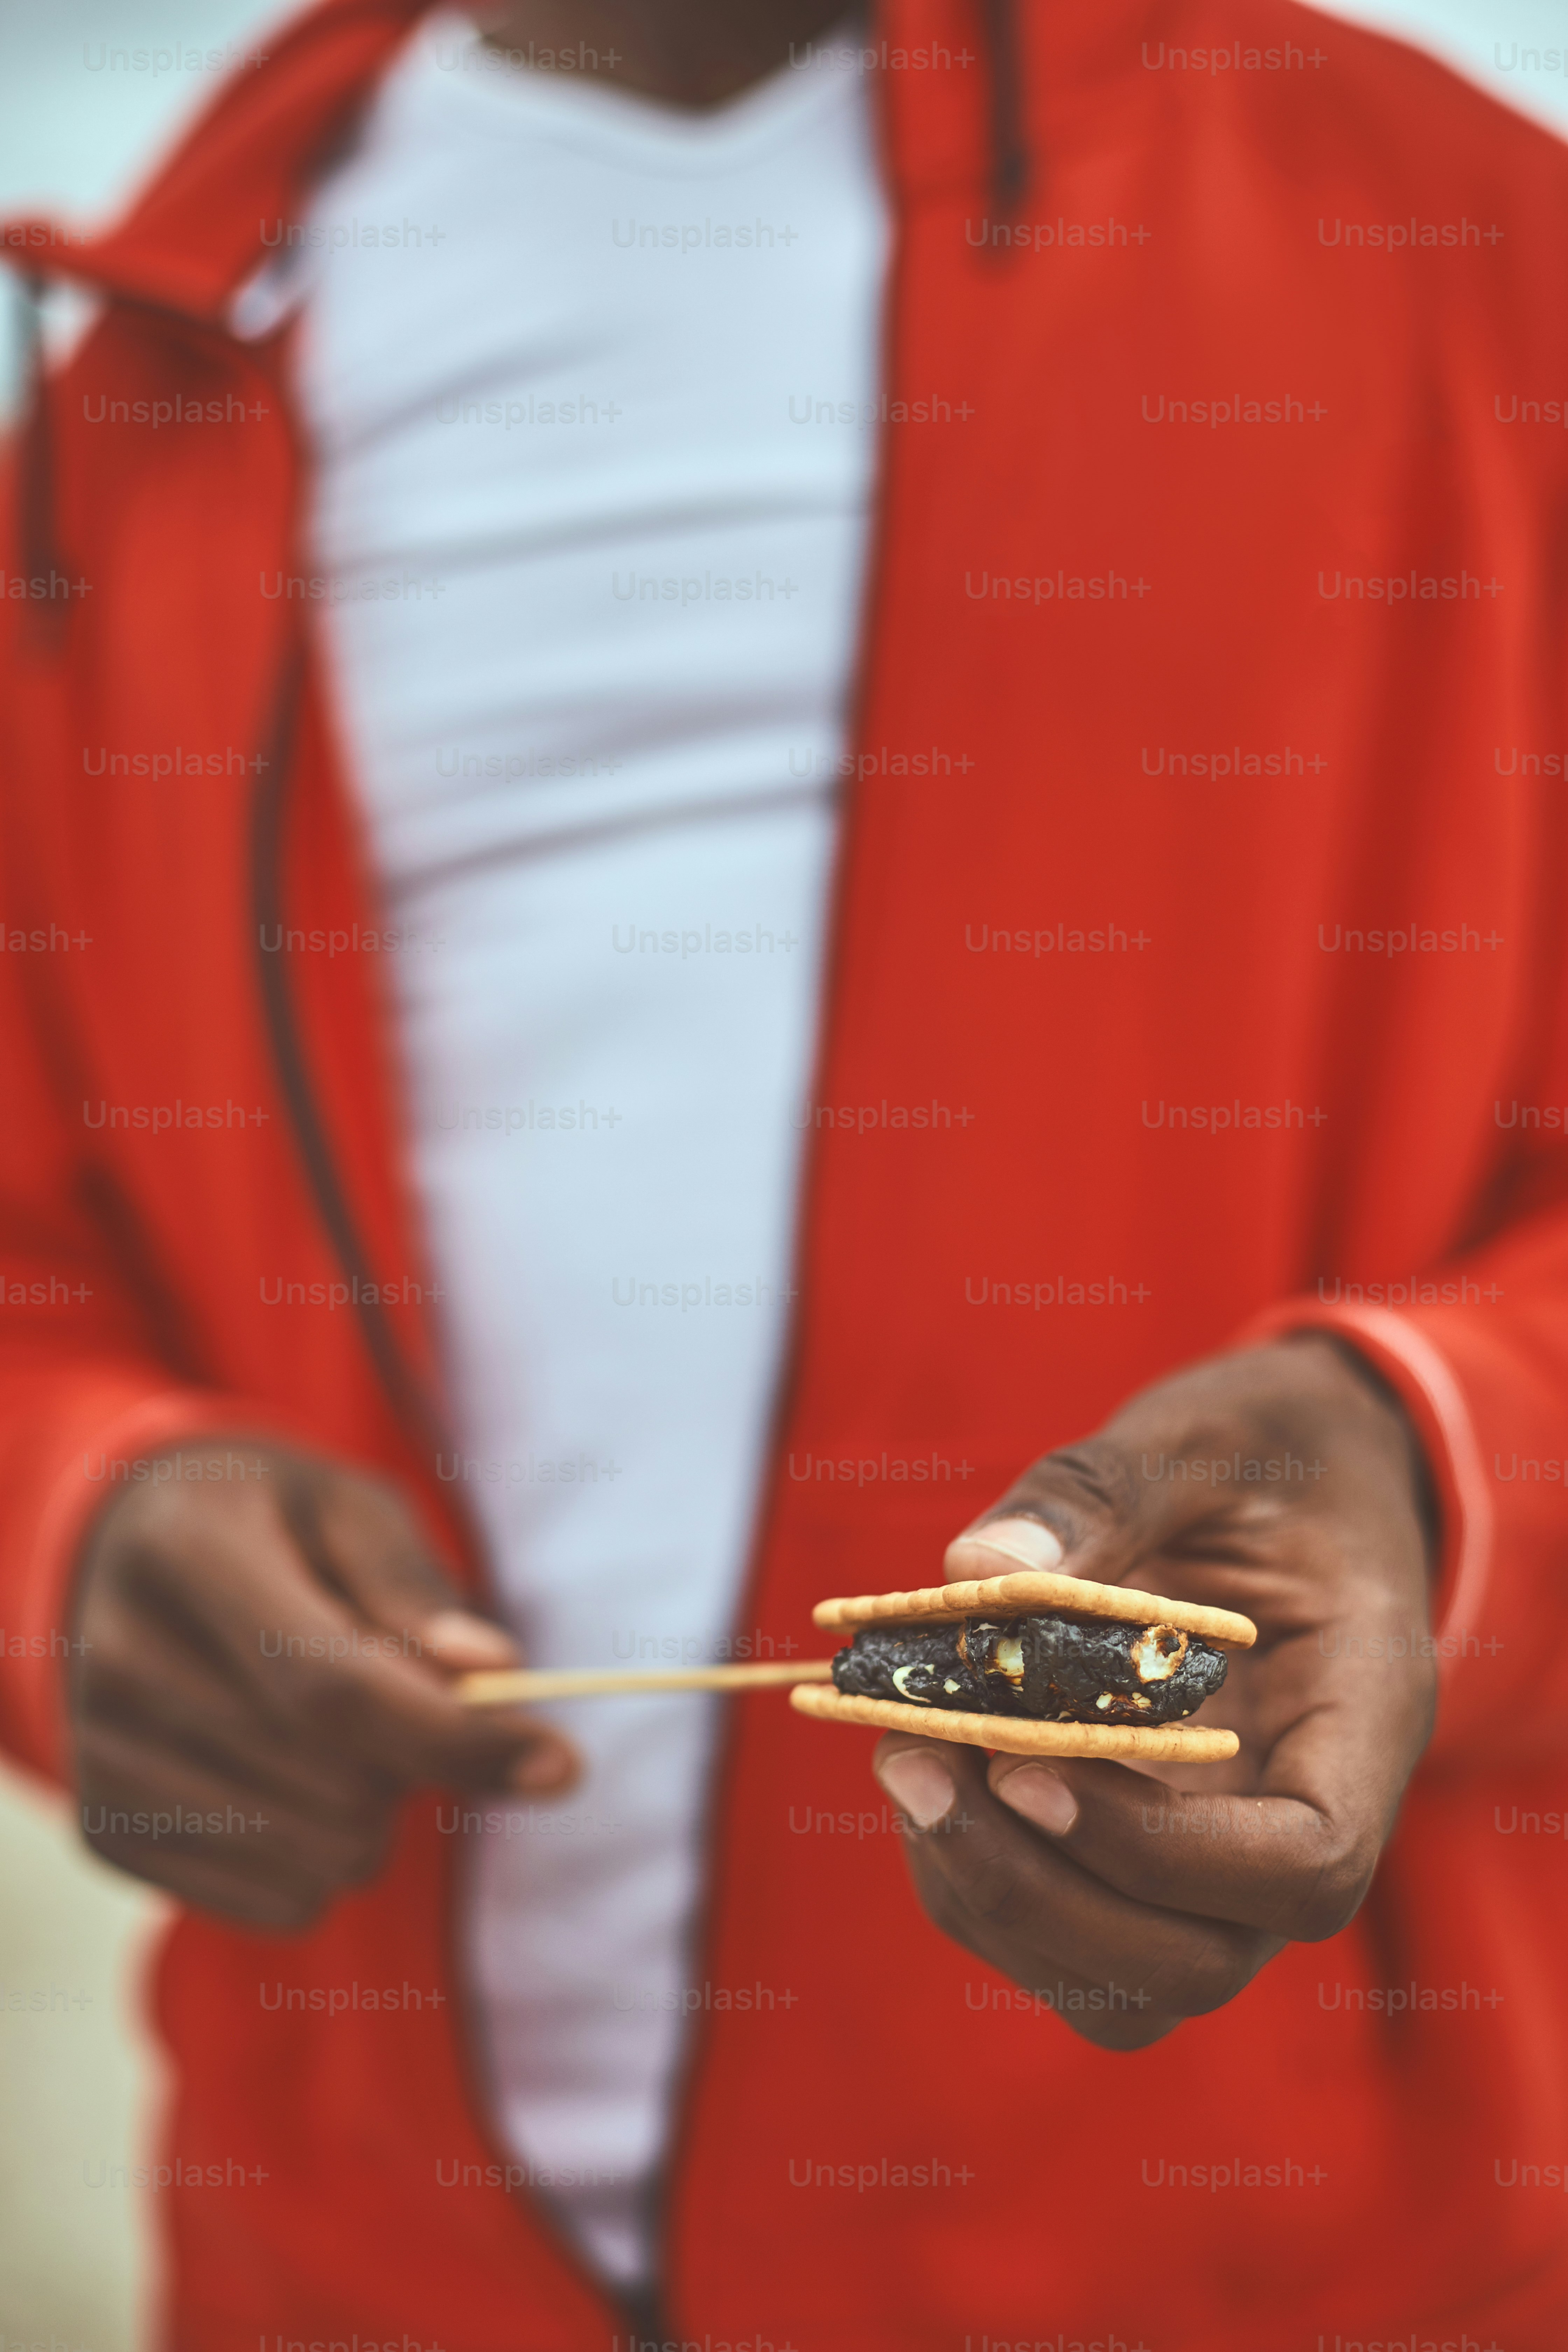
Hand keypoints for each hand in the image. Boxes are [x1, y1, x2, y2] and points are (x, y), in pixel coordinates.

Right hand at [69, 1440, 576, 1928]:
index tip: (562, 1764)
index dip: (457, 1737)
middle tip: (396, 1693)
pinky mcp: (107, 1834)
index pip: (331, 1685)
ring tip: (336, 1734)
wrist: (137, 1557)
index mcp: (185, 1552)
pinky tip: (290, 1781)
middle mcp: (121, 1661)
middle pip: (336, 1784)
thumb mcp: (351, 1511)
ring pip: (317, 1860)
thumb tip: (490, 1669)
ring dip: (373, 1815)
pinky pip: (279, 1905)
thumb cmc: (275, 1526)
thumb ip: (416, 1590)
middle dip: (415, 1757)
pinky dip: (322, 1861)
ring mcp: (102, 1758)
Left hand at [871, 1336, 1437, 2049]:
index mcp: (1361, 1719)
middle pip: (1194, 1962)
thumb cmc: (1271, 1449)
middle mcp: (1300, 1819)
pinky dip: (974, 1872)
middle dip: (1038, 1892)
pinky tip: (923, 1760)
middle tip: (918, 1762)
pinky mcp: (1146, 1857)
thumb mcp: (1199, 1439)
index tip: (1028, 1762)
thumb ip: (1100, 1494)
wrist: (1300, 1475)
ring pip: (1120, 1982)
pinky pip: (1065, 1933)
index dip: (1158, 1851)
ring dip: (990, 1895)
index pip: (1305, 1866)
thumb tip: (974, 1566)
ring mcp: (1223, 1860)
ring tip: (902, 1756)